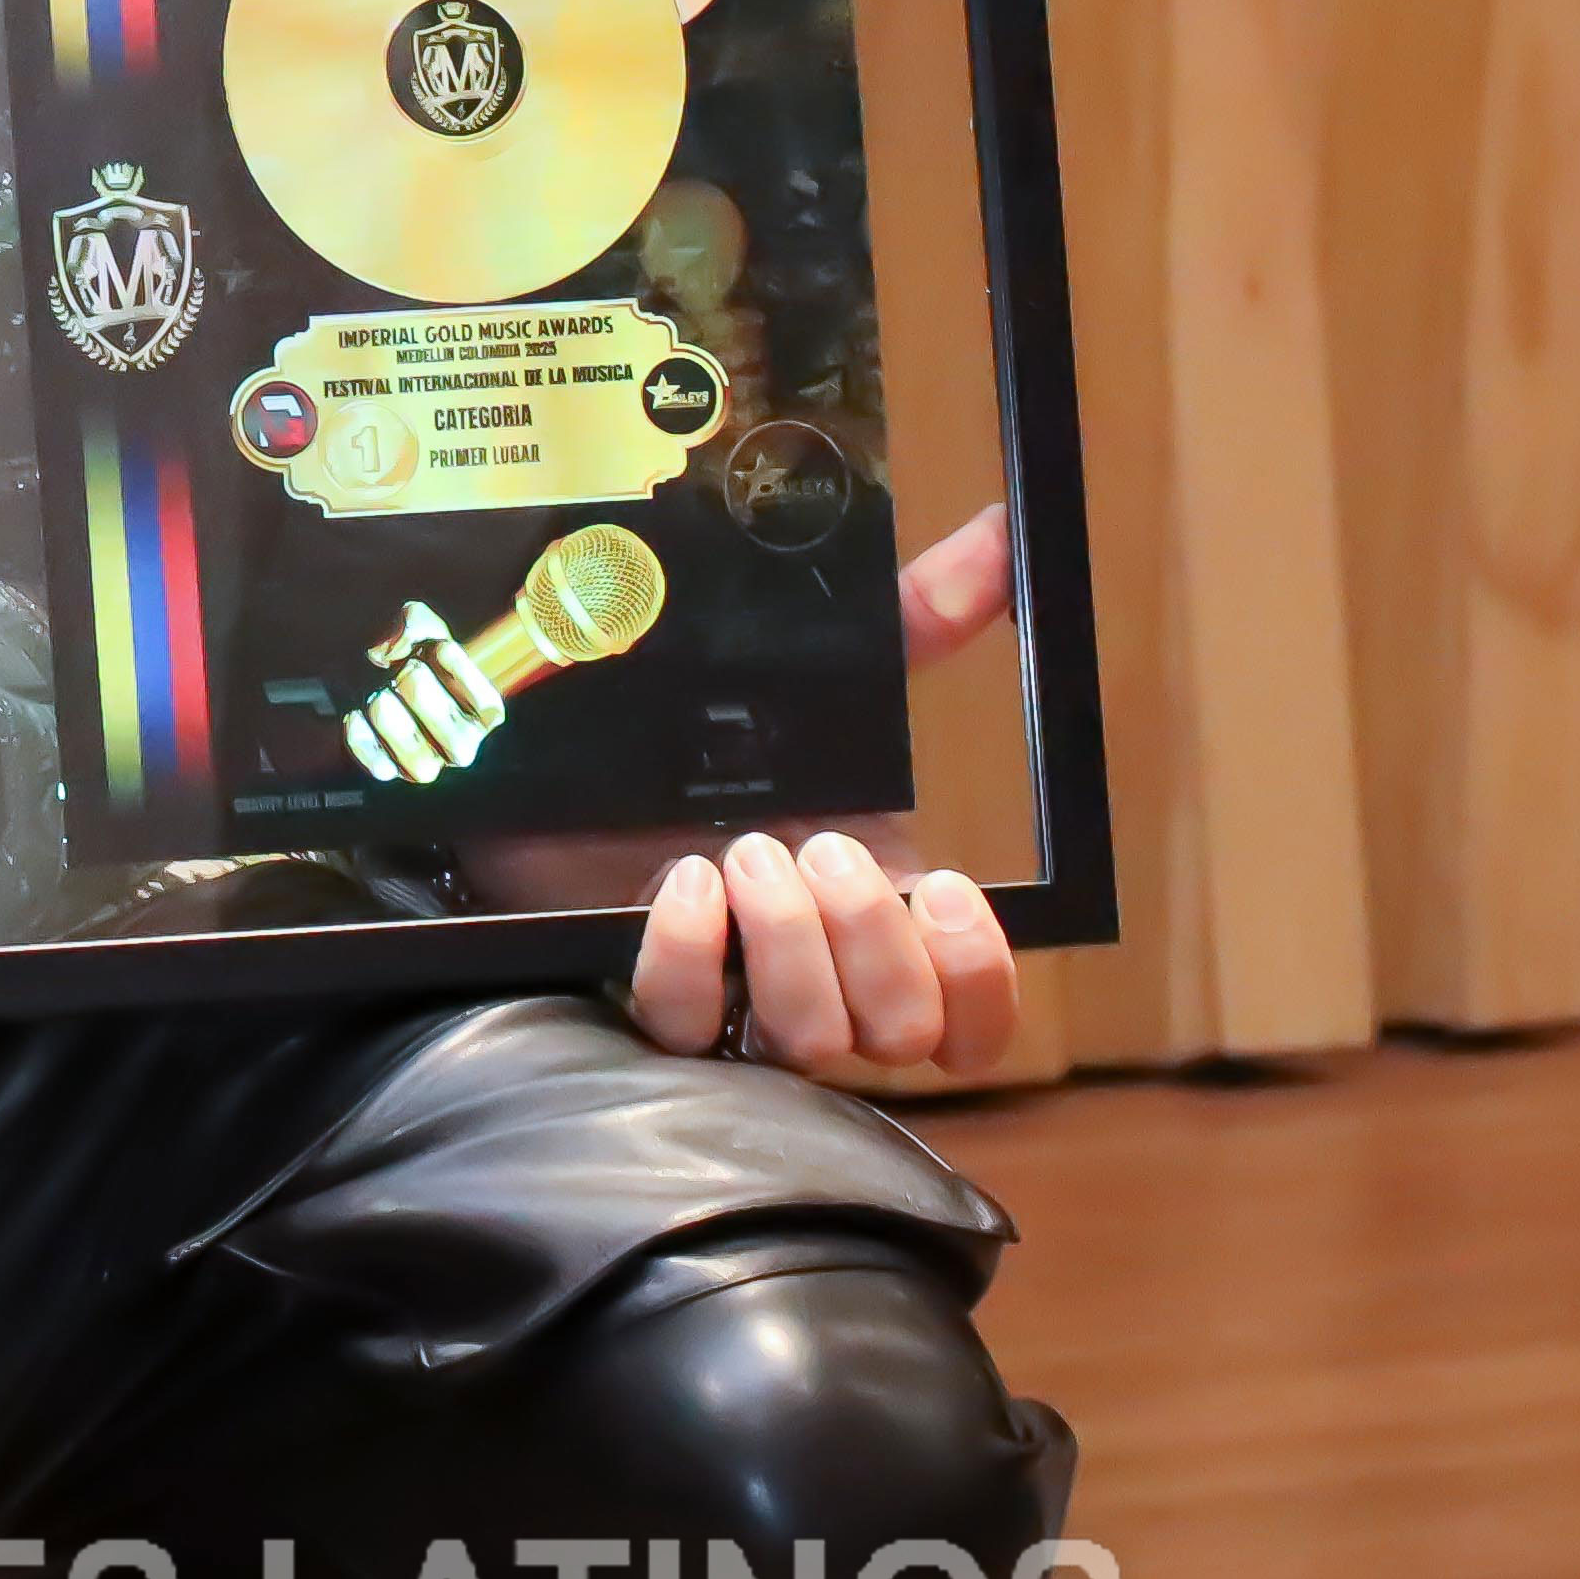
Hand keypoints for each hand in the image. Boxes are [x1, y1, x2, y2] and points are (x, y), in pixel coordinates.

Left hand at [348, 602, 506, 785]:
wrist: (362, 667)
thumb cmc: (407, 651)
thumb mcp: (420, 624)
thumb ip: (417, 623)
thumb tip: (396, 647)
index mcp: (483, 712)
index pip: (487, 707)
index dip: (461, 673)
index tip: (438, 648)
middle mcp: (461, 745)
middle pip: (456, 739)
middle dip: (423, 694)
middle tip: (405, 670)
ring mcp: (426, 762)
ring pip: (418, 761)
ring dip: (390, 717)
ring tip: (380, 693)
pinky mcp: (388, 768)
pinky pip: (377, 763)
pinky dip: (361, 734)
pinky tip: (358, 711)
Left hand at [616, 505, 1026, 1085]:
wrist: (577, 751)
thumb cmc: (720, 735)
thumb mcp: (829, 677)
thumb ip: (920, 618)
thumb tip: (1002, 538)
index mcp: (882, 921)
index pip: (970, 1022)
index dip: (977, 979)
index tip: (944, 888)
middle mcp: (823, 981)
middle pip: (898, 1030)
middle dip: (869, 937)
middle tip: (821, 847)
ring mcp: (739, 1000)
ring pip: (806, 1041)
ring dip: (789, 945)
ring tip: (748, 853)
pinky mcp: (651, 998)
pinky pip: (687, 1022)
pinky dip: (692, 958)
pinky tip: (686, 885)